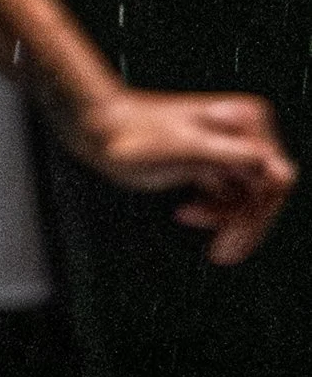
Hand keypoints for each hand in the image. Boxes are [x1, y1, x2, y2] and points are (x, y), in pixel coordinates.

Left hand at [56, 83, 296, 267]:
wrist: (97, 127)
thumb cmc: (132, 136)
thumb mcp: (185, 149)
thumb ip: (235, 157)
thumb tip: (279, 172)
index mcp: (246, 121)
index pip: (276, 181)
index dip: (260, 217)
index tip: (232, 244)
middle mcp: (243, 130)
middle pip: (263, 193)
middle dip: (242, 224)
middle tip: (220, 255)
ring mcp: (227, 147)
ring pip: (246, 199)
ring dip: (224, 219)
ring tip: (187, 218)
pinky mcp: (209, 161)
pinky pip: (228, 197)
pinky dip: (211, 211)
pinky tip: (185, 214)